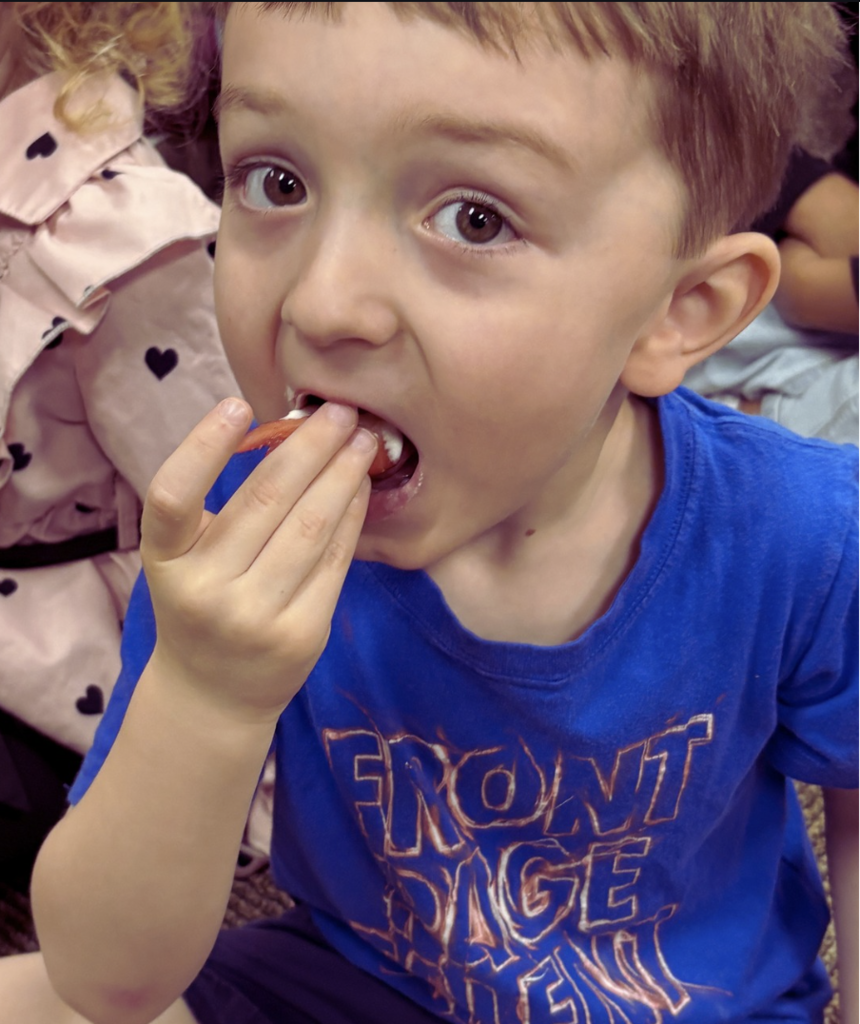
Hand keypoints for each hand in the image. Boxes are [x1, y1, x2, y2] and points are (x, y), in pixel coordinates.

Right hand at [140, 397, 376, 723]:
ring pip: (310, 526)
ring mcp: (254, 616)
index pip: (172, 495)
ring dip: (342, 474)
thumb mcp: (184, 561)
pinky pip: (334, 561)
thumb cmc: (201, 606)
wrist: (213, 694)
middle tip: (338, 409)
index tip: (239, 403)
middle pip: (265, 500)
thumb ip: (216, 510)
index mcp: (165, 561)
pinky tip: (361, 487)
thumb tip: (288, 435)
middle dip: (309, 445)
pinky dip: (351, 516)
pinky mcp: (301, 634)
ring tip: (362, 440)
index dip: (203, 446)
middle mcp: (204, 590)